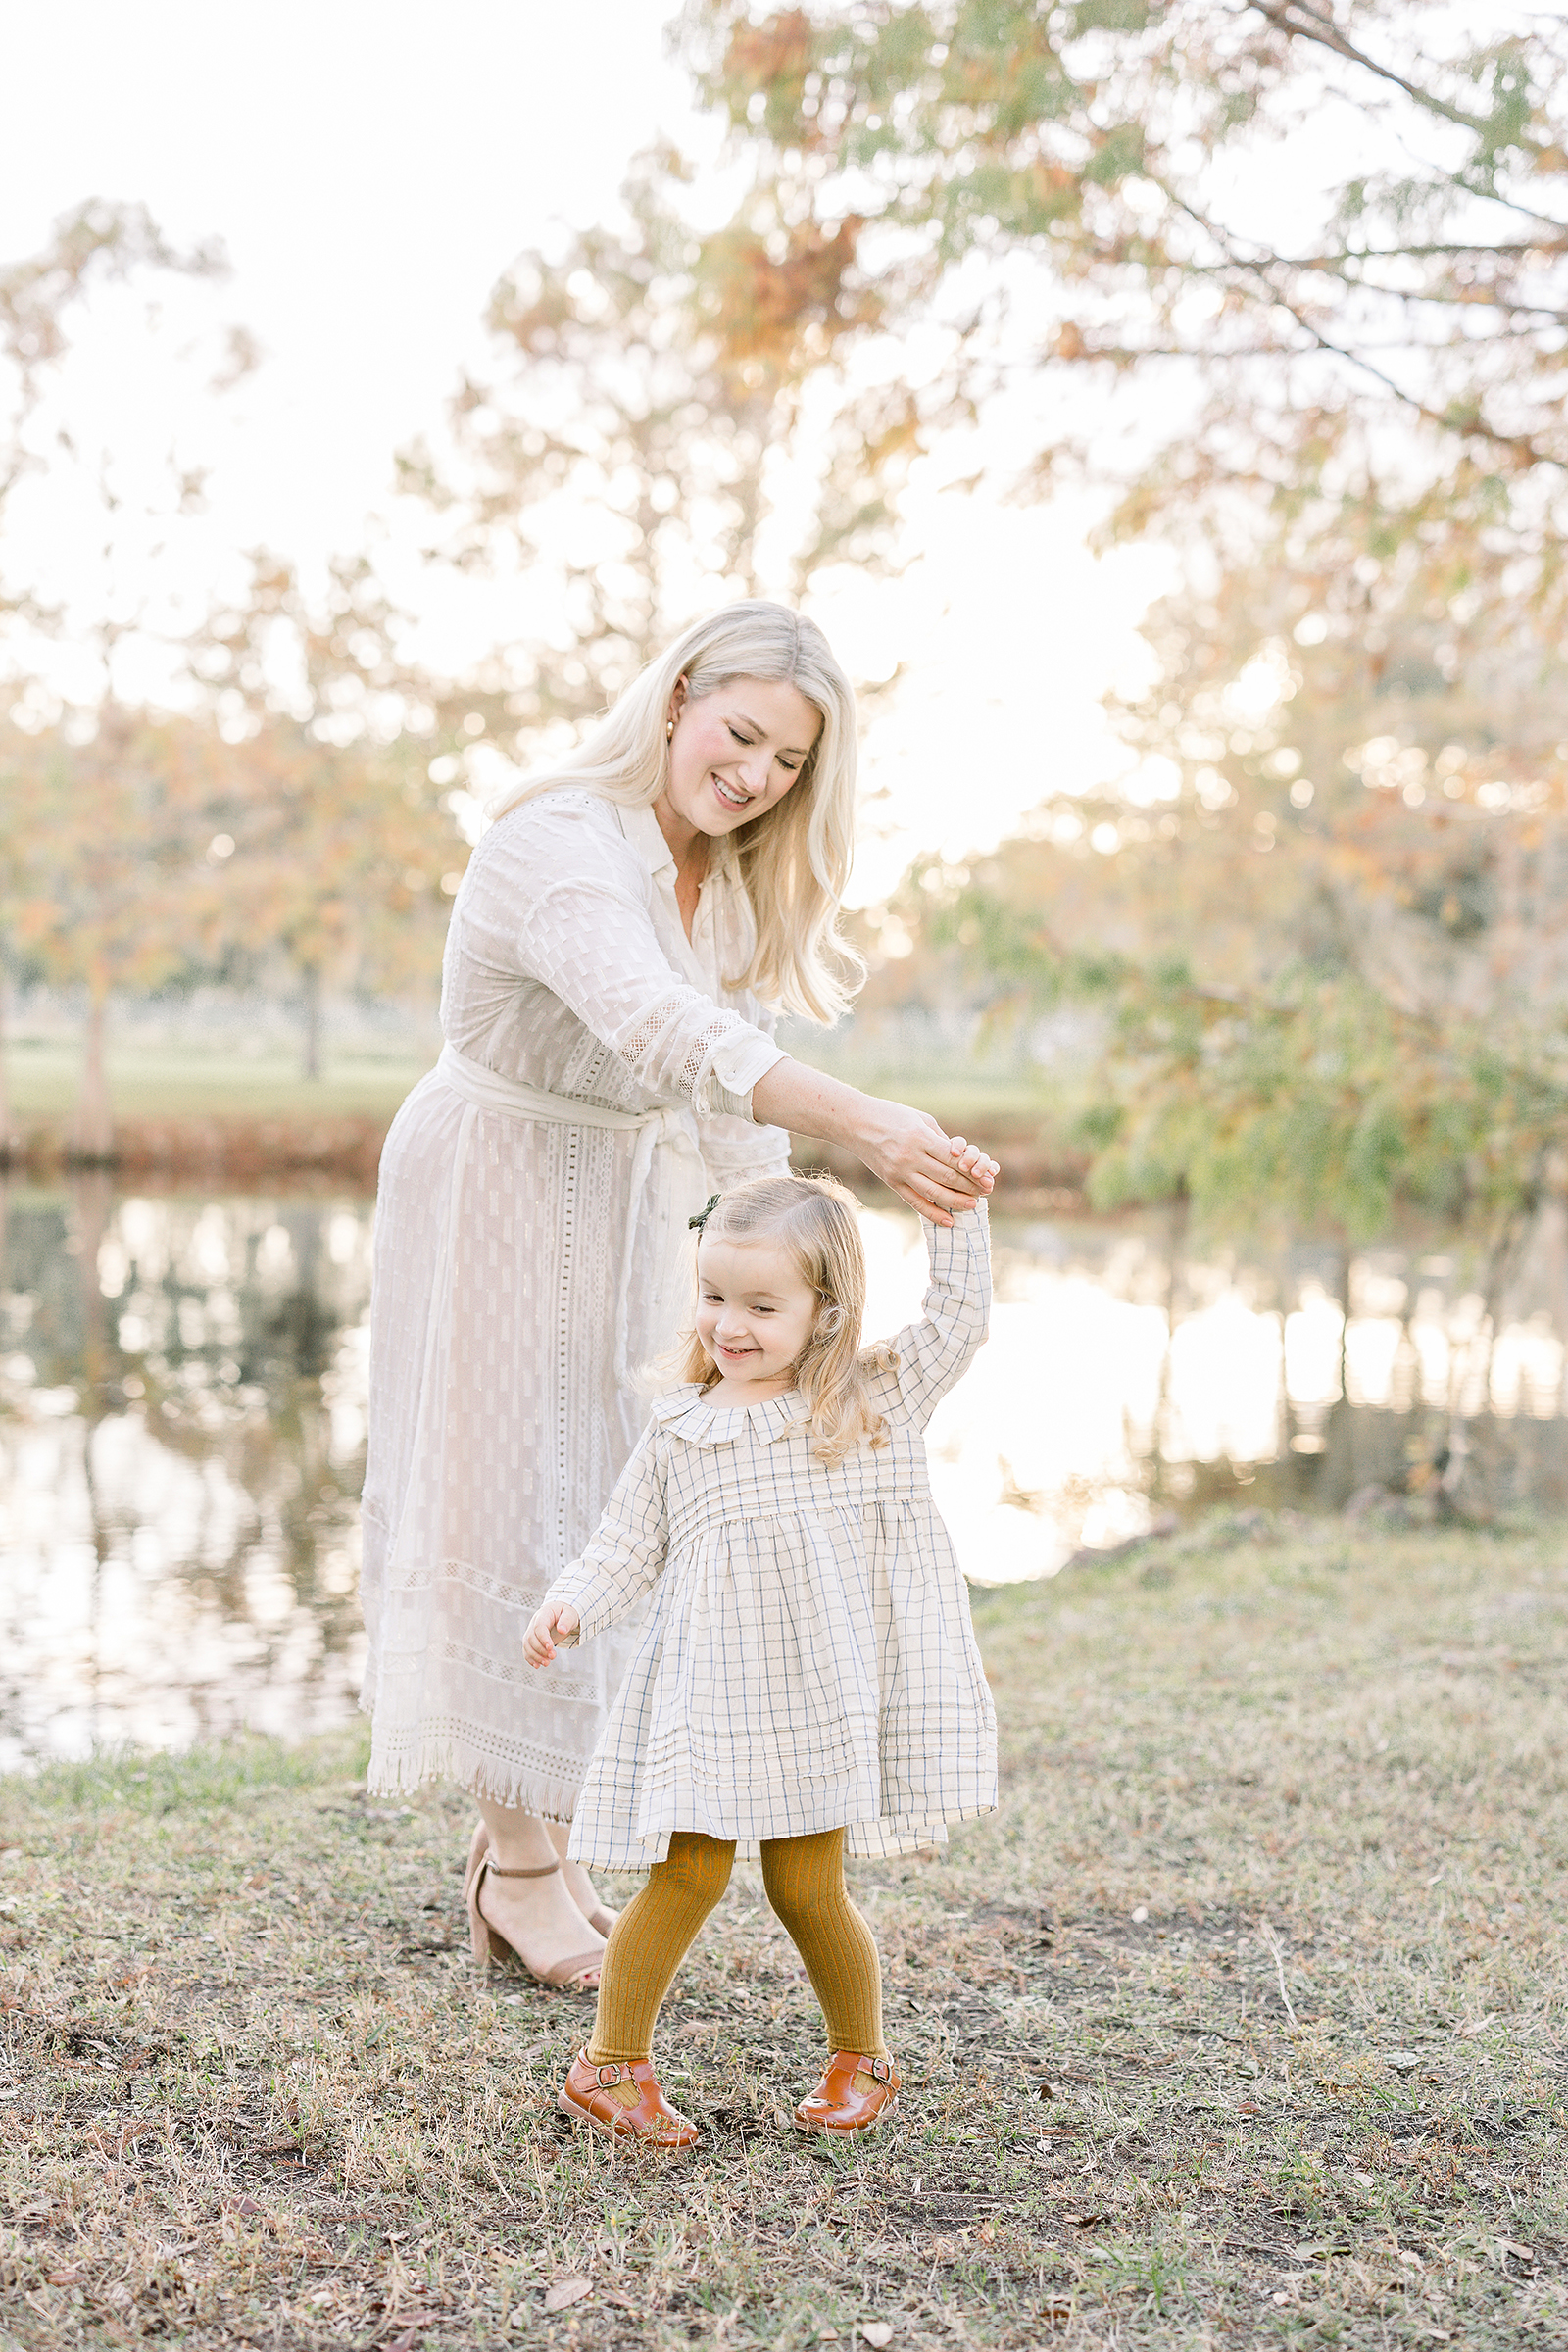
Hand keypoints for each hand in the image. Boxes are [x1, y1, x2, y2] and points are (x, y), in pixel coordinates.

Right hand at [523, 1600, 580, 1666]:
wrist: (560, 1612)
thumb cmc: (566, 1612)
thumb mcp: (570, 1613)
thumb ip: (567, 1620)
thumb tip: (562, 1630)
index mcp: (543, 1614)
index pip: (539, 1626)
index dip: (543, 1638)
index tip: (550, 1647)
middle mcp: (534, 1622)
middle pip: (532, 1637)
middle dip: (541, 1649)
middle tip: (553, 1656)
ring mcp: (531, 1631)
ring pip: (527, 1645)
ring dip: (535, 1656)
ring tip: (547, 1663)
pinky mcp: (532, 1640)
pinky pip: (527, 1650)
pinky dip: (530, 1658)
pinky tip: (537, 1665)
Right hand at [852, 1100, 1000, 1223]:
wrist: (855, 1123)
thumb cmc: (891, 1115)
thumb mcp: (920, 1119)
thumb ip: (940, 1139)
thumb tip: (961, 1157)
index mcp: (921, 1138)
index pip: (954, 1159)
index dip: (974, 1171)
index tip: (988, 1177)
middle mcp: (910, 1157)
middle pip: (947, 1177)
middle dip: (970, 1186)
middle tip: (986, 1192)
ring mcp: (900, 1172)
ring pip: (933, 1192)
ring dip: (955, 1201)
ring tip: (972, 1205)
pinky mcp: (891, 1182)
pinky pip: (914, 1201)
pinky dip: (932, 1212)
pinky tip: (947, 1220)